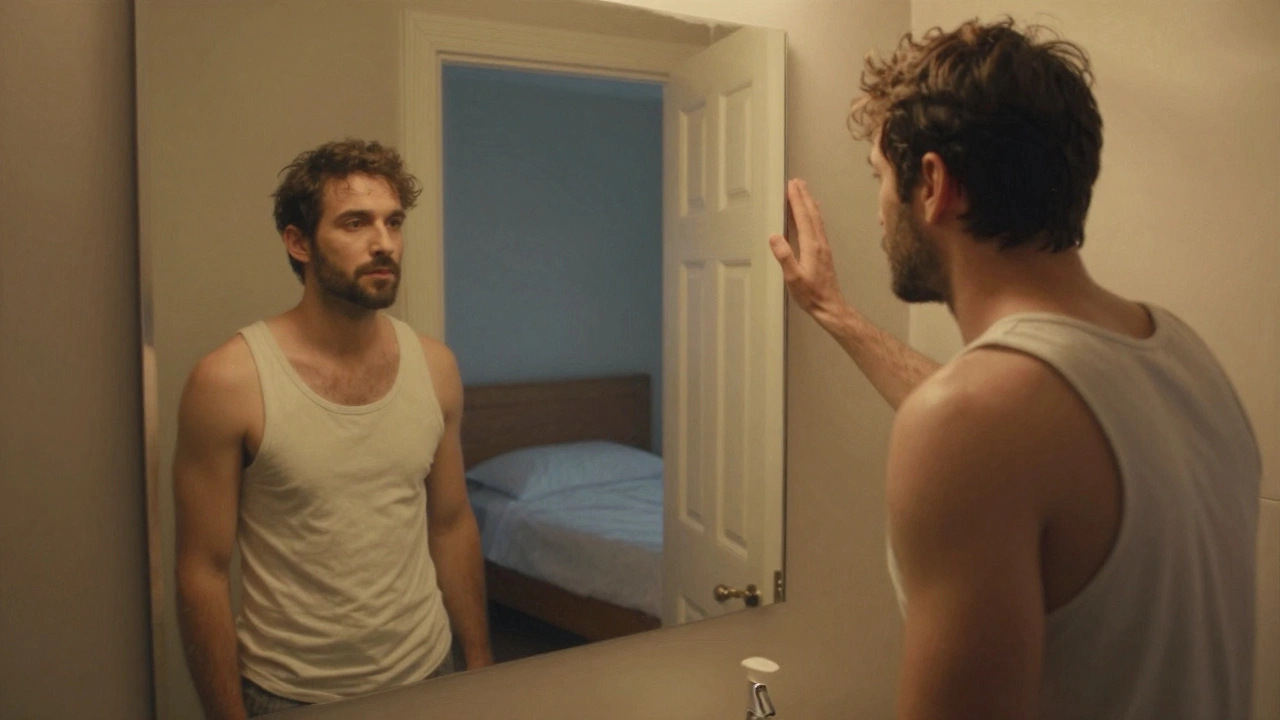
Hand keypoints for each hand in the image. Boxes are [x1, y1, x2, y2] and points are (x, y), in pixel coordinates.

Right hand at [768, 179, 847, 324]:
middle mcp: (819, 242)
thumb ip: (784, 257)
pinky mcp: (824, 252)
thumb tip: (774, 236)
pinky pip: (818, 226)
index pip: (803, 217)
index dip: (797, 200)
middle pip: (811, 214)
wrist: (830, 306)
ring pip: (816, 219)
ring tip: (804, 191)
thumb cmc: (811, 294)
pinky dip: (814, 215)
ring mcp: (823, 246)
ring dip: (810, 203)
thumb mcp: (793, 278)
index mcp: (811, 246)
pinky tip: (813, 215)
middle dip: (804, 196)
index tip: (791, 185)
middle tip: (797, 181)